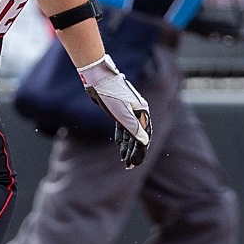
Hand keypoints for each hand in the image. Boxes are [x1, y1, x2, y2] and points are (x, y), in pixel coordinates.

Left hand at [77, 54, 152, 168]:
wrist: (98, 78)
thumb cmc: (110, 94)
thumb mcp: (122, 113)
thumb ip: (133, 127)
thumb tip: (144, 142)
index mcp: (142, 112)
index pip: (144, 136)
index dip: (141, 151)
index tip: (136, 163)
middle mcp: (138, 112)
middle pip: (138, 136)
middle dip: (134, 152)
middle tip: (129, 166)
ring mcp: (128, 111)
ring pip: (130, 132)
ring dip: (128, 147)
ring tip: (124, 160)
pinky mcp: (119, 110)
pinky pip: (123, 127)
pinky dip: (122, 137)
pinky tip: (120, 146)